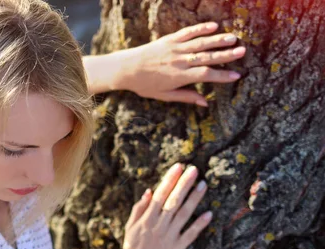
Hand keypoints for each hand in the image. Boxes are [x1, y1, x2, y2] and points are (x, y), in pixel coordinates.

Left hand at [109, 21, 245, 106]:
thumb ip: (186, 97)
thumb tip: (205, 103)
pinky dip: (200, 29)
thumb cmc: (145, 85)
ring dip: (217, 40)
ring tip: (233, 38)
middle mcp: (179, 61)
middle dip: (226, 55)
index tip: (237, 75)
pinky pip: (187, 33)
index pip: (206, 75)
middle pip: (207, 57)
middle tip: (242, 51)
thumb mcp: (164, 96)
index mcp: (180, 77)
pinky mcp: (169, 40)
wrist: (126, 69)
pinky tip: (213, 26)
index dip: (222, 76)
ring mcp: (175, 49)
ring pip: (200, 43)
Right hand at [116, 163, 211, 248]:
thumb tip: (149, 191)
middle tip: (194, 169)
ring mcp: (168, 237)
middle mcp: (158, 226)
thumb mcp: (129, 228)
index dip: (169, 180)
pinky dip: (199, 224)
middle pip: (173, 201)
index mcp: (145, 219)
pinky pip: (190, 234)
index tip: (178, 167)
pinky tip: (209, 213)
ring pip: (183, 214)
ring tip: (203, 184)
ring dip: (194, 198)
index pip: (159, 195)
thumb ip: (138, 209)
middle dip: (183, 184)